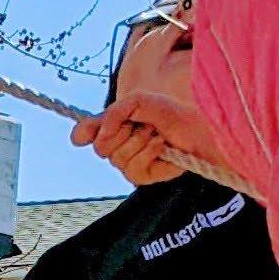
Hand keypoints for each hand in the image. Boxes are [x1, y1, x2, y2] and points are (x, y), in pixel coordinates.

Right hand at [75, 89, 238, 188]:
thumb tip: (96, 137)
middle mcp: (115, 147)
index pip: (84, 133)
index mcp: (110, 128)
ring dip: (141, 140)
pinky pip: (133, 168)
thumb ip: (112, 113)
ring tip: (156, 133)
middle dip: (124, 131)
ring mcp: (127, 164)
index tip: (86, 133)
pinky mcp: (142, 177)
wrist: (195, 127)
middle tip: (144, 123)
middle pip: (100, 148)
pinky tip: (162, 146)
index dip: (84, 132)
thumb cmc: (168, 113)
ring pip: (117, 158)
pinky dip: (149, 152)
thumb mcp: (137, 102)